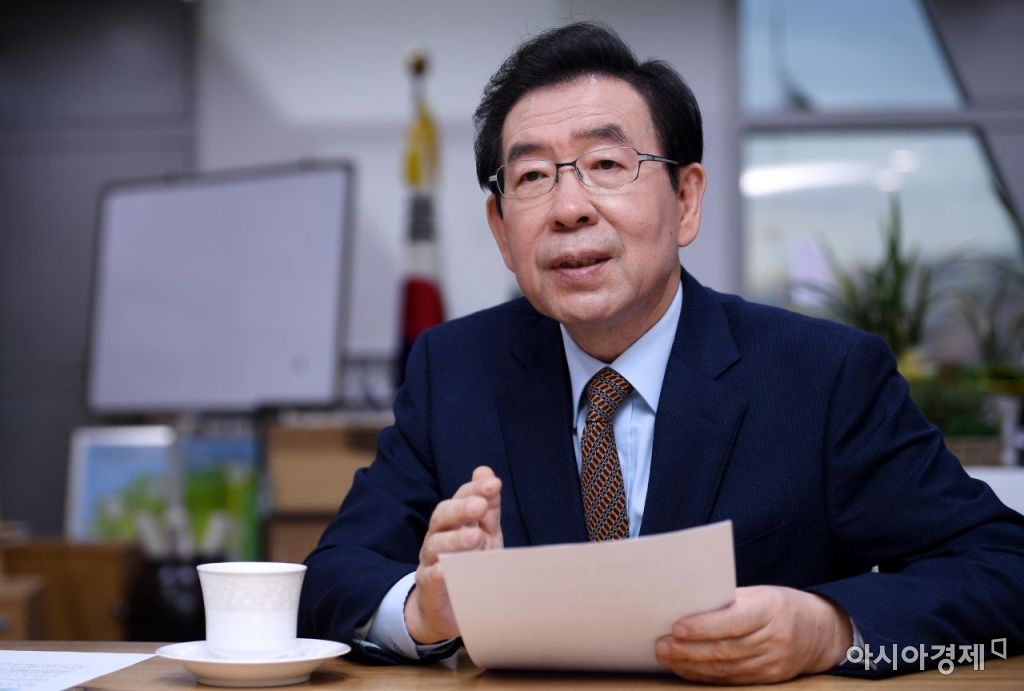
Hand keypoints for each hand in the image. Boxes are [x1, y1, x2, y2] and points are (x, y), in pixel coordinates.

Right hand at [404, 466, 502, 643]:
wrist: (449, 610)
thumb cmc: (468, 566)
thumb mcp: (484, 537)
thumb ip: (488, 510)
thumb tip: (488, 473)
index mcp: (453, 523)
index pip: (460, 498)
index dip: (475, 489)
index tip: (495, 484)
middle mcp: (438, 538)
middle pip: (442, 516)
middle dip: (461, 508)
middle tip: (480, 505)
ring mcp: (430, 562)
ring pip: (435, 545)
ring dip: (454, 540)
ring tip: (475, 537)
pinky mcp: (428, 589)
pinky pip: (429, 578)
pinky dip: (438, 573)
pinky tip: (448, 570)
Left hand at [654, 585, 851, 683]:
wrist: (819, 632)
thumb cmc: (779, 605)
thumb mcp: (759, 594)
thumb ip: (729, 601)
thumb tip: (686, 606)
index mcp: (771, 609)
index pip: (733, 621)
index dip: (704, 626)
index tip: (676, 627)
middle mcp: (774, 638)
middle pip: (725, 649)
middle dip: (688, 649)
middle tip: (661, 645)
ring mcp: (773, 662)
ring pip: (725, 668)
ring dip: (691, 664)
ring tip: (666, 656)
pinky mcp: (769, 679)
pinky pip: (731, 679)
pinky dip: (704, 675)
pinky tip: (686, 668)